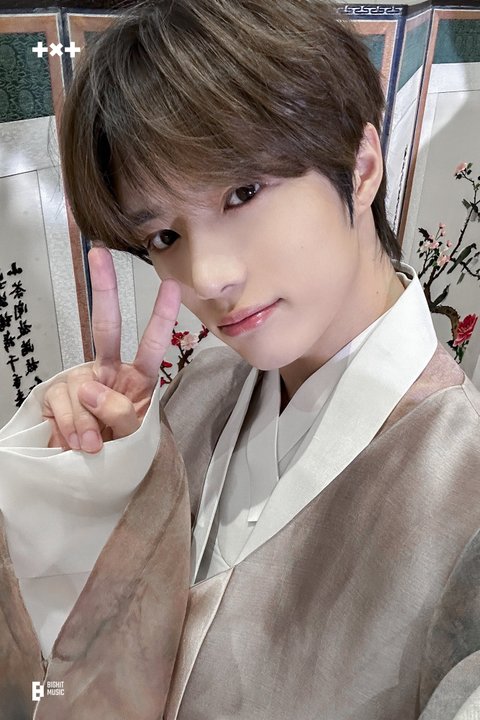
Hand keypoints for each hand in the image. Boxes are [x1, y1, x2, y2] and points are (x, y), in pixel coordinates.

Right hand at [43, 247, 180, 452]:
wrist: (95, 475)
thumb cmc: (124, 450)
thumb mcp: (134, 438)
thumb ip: (121, 414)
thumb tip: (89, 386)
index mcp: (137, 379)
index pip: (151, 345)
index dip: (161, 317)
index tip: (172, 286)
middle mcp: (109, 372)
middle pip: (106, 327)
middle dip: (105, 290)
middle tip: (100, 255)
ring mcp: (81, 381)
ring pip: (80, 384)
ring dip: (86, 420)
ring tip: (94, 445)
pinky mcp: (56, 395)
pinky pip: (59, 402)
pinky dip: (68, 426)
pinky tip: (76, 443)